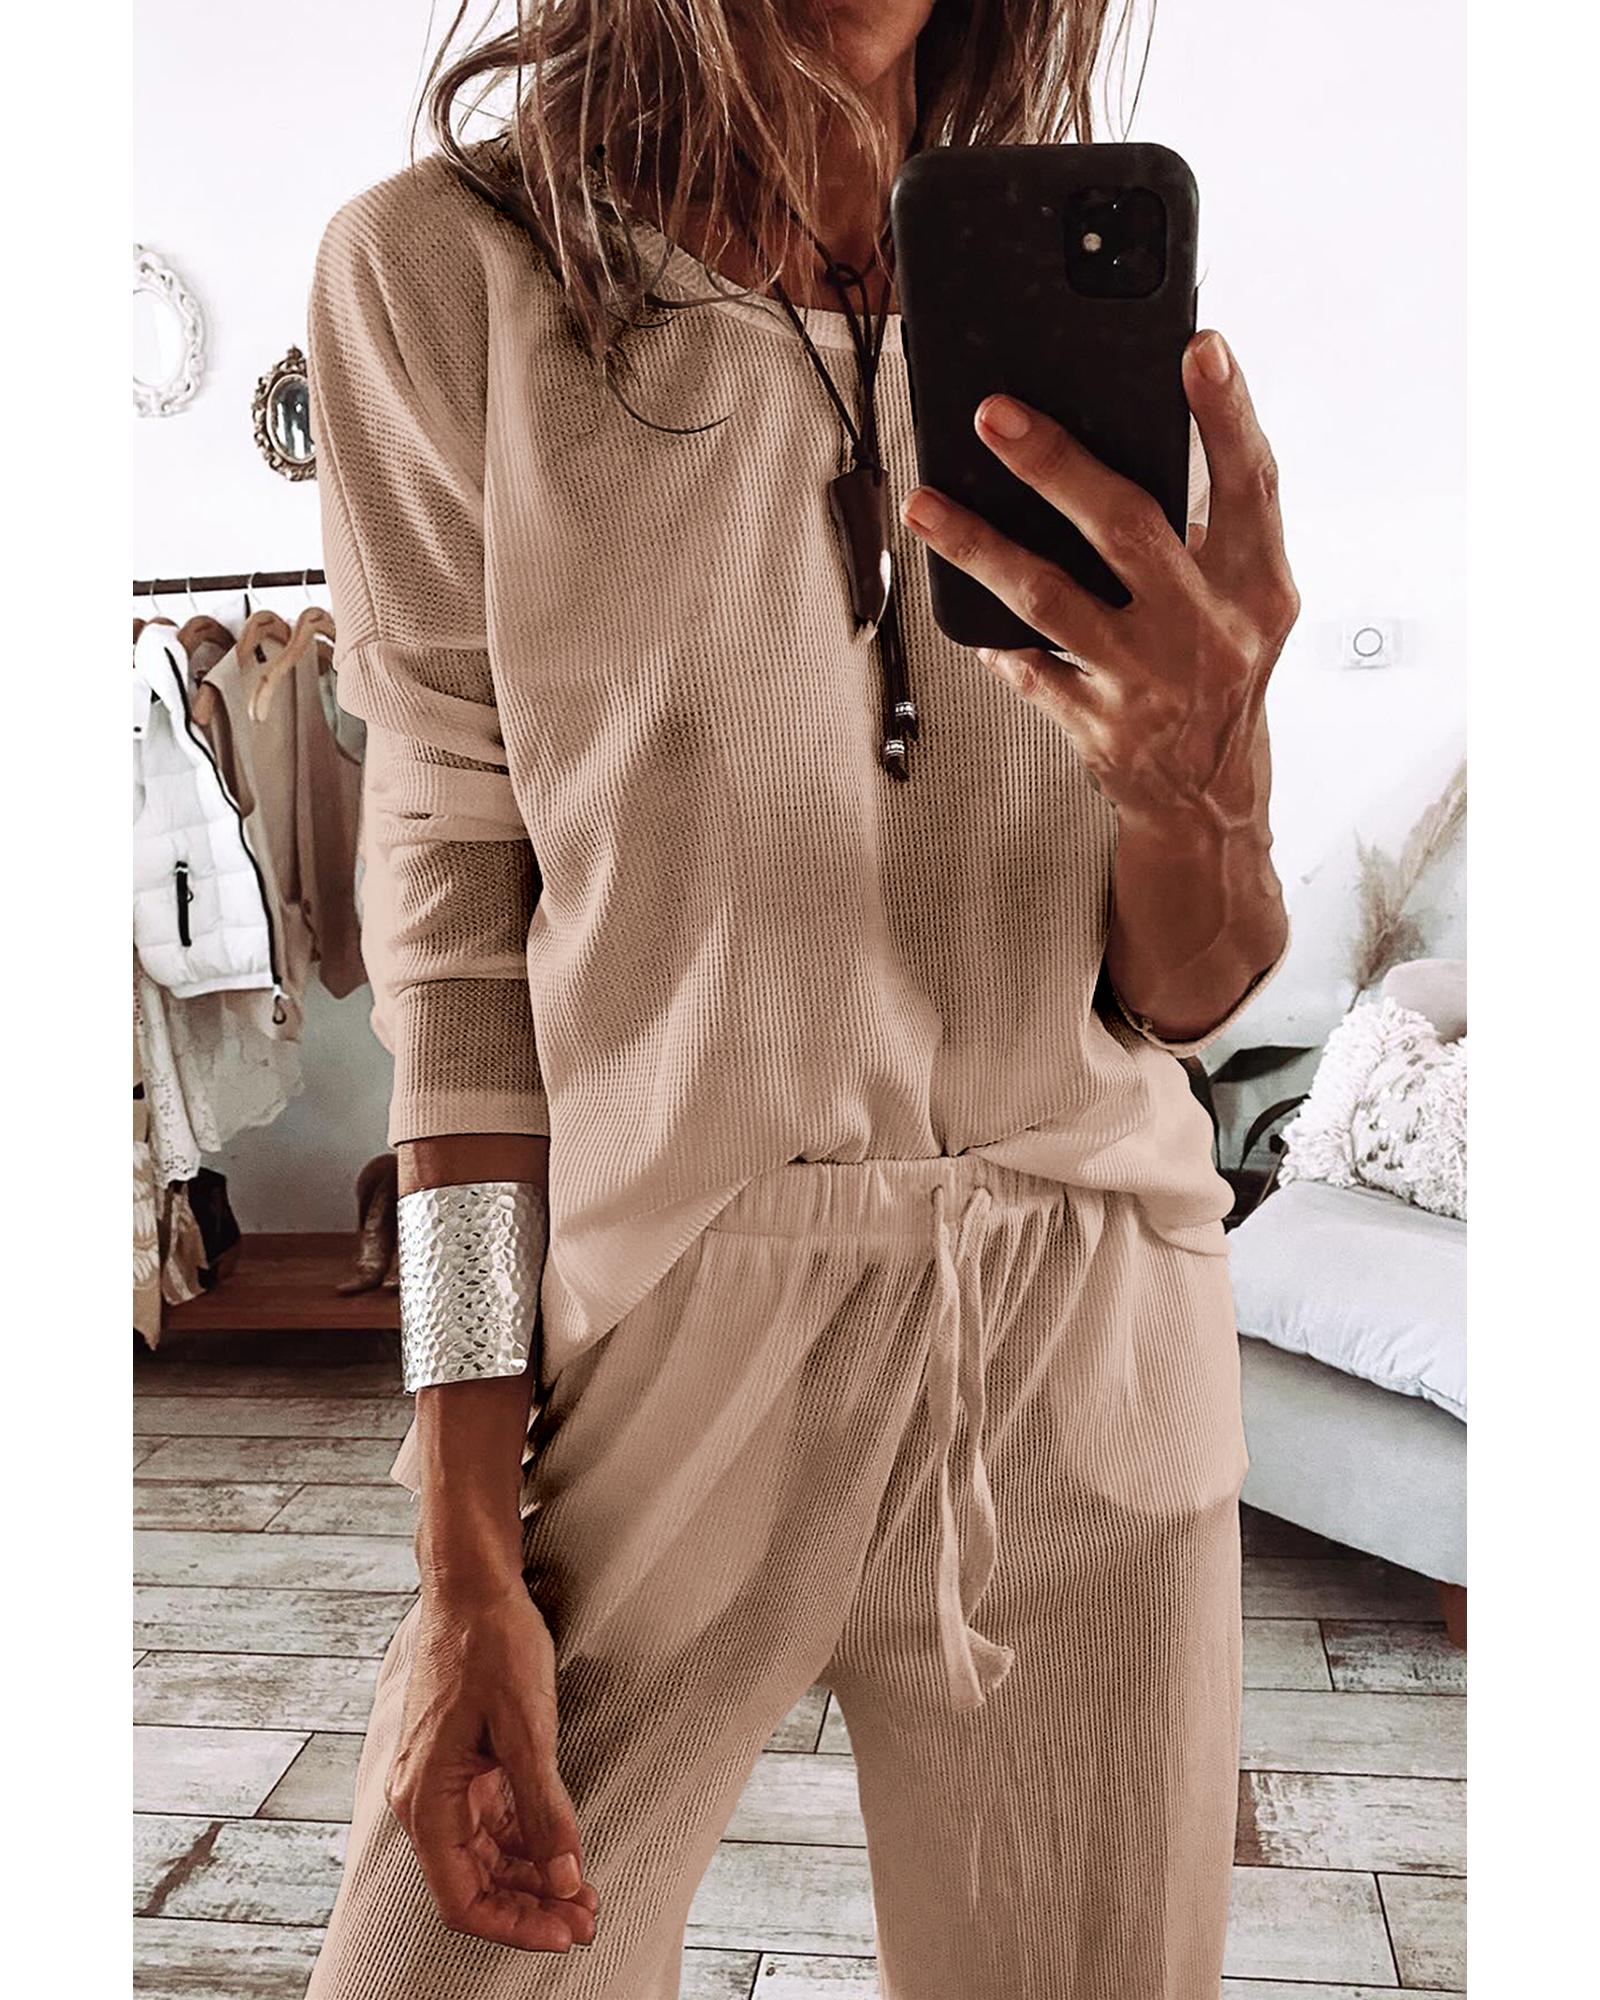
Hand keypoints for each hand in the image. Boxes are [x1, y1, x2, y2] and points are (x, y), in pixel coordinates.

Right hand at [387, 1579, 597, 1951]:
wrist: (472, 1584)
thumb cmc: (492, 1644)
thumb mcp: (527, 1728)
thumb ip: (546, 1809)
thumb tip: (566, 1881)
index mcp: (426, 1799)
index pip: (463, 1898)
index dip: (515, 1926)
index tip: (566, 1933)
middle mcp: (424, 1799)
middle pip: (474, 1883)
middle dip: (531, 1907)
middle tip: (588, 1920)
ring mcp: (440, 1781)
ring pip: (485, 1856)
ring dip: (532, 1879)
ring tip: (584, 1894)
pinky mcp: (460, 1763)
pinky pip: (491, 1822)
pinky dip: (526, 1843)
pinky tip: (562, 1853)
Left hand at [899, 329, 1298, 840]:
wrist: (1208, 801)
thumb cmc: (1219, 670)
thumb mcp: (1243, 601)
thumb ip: (1203, 527)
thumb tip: (1115, 433)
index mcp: (1257, 585)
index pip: (1251, 484)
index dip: (1228, 413)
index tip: (1200, 347)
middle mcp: (1207, 631)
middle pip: (1128, 528)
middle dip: (1057, 465)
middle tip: (995, 413)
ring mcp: (1148, 682)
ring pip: (1049, 600)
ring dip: (980, 546)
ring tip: (925, 503)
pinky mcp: (1097, 726)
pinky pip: (1026, 667)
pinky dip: (990, 633)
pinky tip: (956, 595)